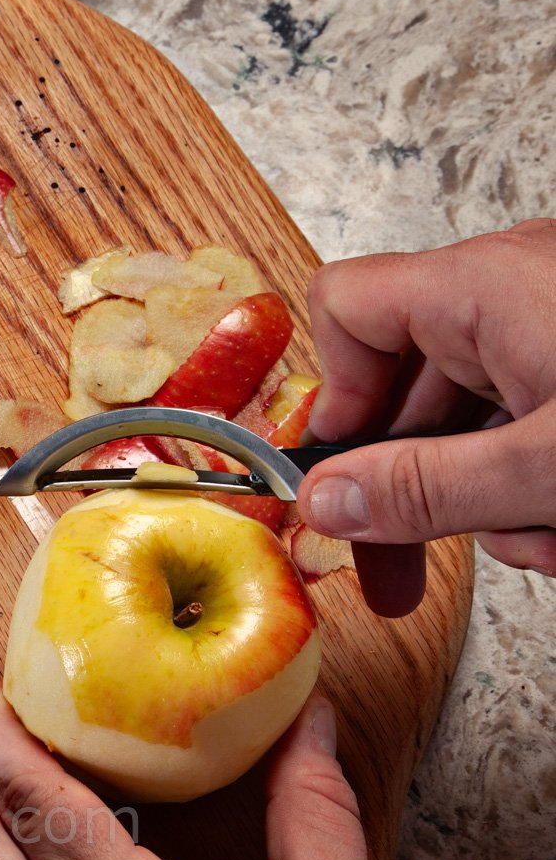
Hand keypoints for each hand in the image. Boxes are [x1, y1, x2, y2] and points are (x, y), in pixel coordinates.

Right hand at [298, 219, 555, 615]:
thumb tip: (326, 503)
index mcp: (485, 283)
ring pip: (472, 417)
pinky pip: (527, 418)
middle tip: (397, 575)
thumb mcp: (547, 469)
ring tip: (544, 543)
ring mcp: (555, 321)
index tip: (344, 476)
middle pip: (406, 385)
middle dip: (412, 488)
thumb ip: (426, 489)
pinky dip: (534, 478)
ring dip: (487, 499)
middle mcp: (515, 286)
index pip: (347, 306)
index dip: (332, 394)